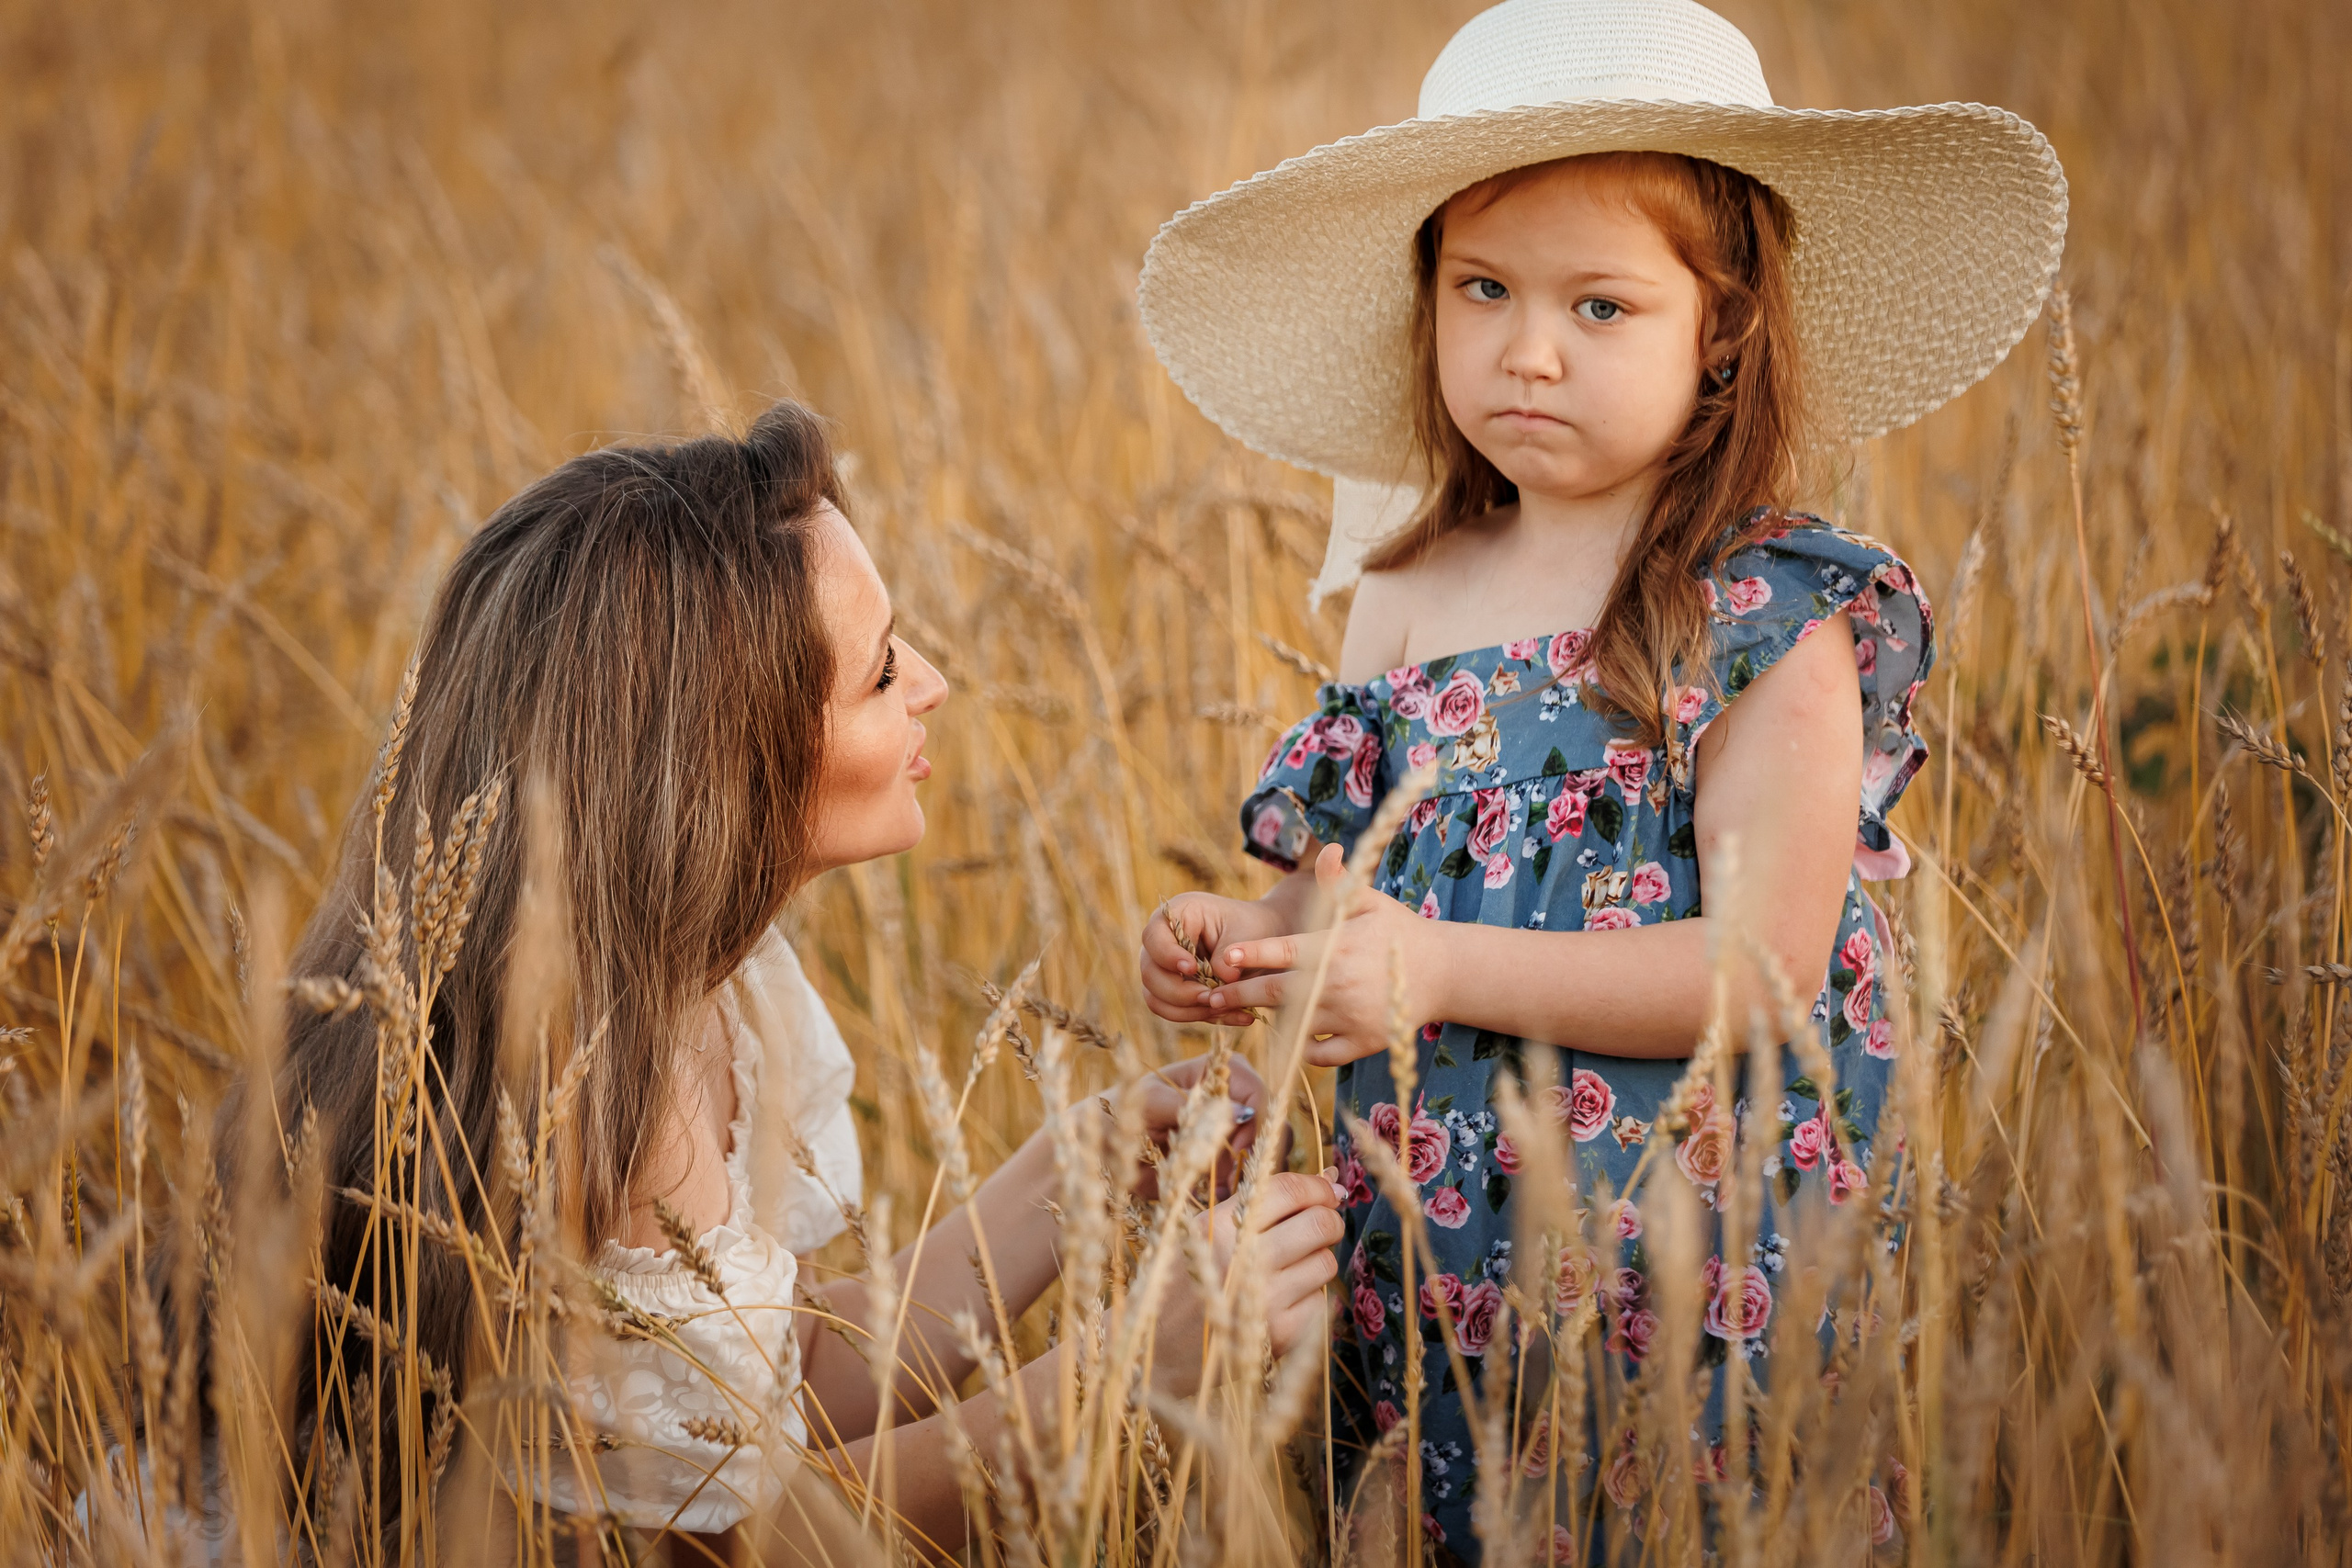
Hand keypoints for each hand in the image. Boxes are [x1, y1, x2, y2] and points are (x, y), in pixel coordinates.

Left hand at [1069, 1052, 1278, 1201]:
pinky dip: (1236, 1188)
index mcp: (1215, 1072)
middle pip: (1271, 1122)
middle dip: (1255, 1153)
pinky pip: (1249, 1174)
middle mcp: (1231, 1098)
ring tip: (1214, 1189)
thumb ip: (1192, 1105)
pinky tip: (1211, 1195)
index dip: (1256, 1121)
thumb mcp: (1148, 1104)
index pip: (1258, 1091)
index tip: (1235, 1151)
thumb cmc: (1119, 1115)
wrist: (1101, 1152)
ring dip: (1247, 1173)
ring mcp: (1233, 1131)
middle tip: (1228, 1179)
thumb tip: (1241, 1112)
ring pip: (1266, 1151)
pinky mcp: (1226, 1161)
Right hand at [1139, 891, 1290, 1026]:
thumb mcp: (1245, 931)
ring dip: (1188, 1009)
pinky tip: (1230, 1015)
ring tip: (1222, 1008)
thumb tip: (1223, 978)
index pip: (1153, 936)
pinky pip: (1173, 1011)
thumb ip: (1230, 953)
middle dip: (1179, 991)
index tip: (1193, 968)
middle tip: (1210, 996)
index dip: (1167, 955)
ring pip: (1156, 999)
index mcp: (1176, 914)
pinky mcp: (1172, 992)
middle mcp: (1161, 943)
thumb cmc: (1249, 927)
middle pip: (1150, 973)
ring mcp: (1163, 969)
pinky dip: (1199, 1016)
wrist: (1259, 941)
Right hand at [1149, 1168, 1345, 1395]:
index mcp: (1217, 1227)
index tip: (1328, 1190)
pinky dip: (1307, 1296)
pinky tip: (1280, 1301)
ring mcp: (1264, 1300)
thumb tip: (1330, 1179)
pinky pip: (1319, 1300)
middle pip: (1319, 1223)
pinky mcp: (1280, 1334)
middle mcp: (1242, 1260)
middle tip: (1318, 1227)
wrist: (1159, 1351)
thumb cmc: (1182, 1282)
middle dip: (1328, 1220)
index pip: (1289, 1190)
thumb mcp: (1202, 1232)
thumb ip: (1260, 1204)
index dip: (1318, 1186)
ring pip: (1325, 1262)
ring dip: (1316, 1260)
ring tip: (1288, 1268)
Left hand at [1191, 844, 1444, 1067]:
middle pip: (1276, 994)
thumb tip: (1324, 850)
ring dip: (1268, 1021)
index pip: (1282, 951)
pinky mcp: (1364, 1043)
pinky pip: (1320, 1054)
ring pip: (1294, 1026)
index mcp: (1337, 947)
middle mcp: (1340, 984)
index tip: (1223, 960)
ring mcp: (1352, 1017)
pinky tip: (1292, 1037)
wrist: (1444, 972)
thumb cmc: (1398, 930)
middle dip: (1240, 995)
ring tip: (1245, 1013)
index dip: (1249, 955)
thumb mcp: (1369, 899)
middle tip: (1211, 997)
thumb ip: (1337, 883)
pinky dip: (1303, 1049)